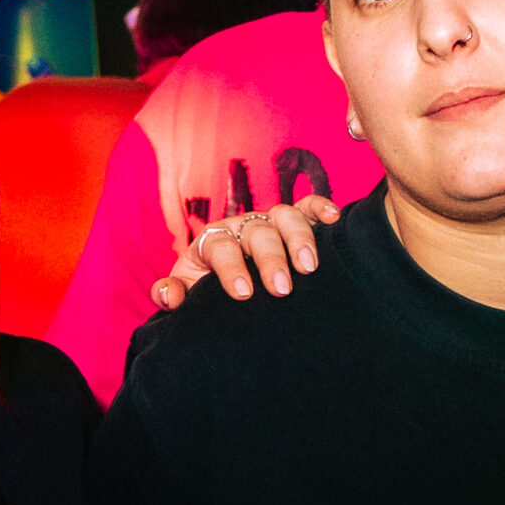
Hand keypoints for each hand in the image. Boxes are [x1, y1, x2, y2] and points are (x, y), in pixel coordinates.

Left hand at [151, 196, 340, 309]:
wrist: (225, 287)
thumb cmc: (208, 291)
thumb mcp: (187, 293)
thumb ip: (172, 294)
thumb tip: (170, 297)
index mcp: (212, 241)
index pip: (220, 247)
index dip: (231, 268)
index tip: (244, 294)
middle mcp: (242, 227)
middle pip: (257, 232)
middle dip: (270, 259)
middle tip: (282, 289)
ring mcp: (269, 223)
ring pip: (285, 217)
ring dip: (300, 239)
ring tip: (310, 268)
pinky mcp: (292, 224)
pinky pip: (307, 207)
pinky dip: (320, 208)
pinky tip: (334, 219)